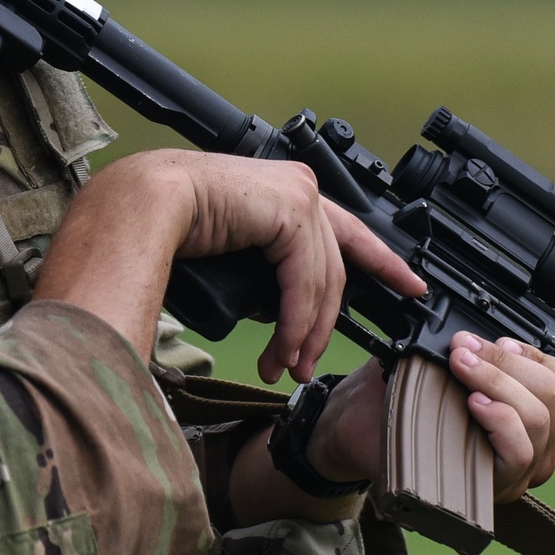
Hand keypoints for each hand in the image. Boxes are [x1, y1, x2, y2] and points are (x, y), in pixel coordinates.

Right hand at [37, 150, 363, 376]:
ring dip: (303, 335)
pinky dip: (295, 322)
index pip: (349, 230)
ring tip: (284, 367)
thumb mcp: (237, 252)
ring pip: (322, 282)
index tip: (412, 285)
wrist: (142, 205)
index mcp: (288, 191)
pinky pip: (305, 282)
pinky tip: (282, 348)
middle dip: (321, 327)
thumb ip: (267, 269)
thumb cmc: (170, 224)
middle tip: (303, 366)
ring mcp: (300, 195)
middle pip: (333, 270)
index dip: (382, 260)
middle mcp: (301, 187)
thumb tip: (281, 312)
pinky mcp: (291, 210)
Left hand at [447, 328, 554, 501]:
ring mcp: (528, 467)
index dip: (541, 354)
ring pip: (538, 416)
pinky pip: (519, 448)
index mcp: (547, 415)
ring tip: (461, 365)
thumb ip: (511, 352)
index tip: (501, 339)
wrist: (390, 446)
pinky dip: (498, 418)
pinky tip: (472, 404)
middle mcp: (545, 443)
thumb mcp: (472, 371)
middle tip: (464, 345)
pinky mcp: (505, 483)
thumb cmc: (432, 405)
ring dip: (496, 379)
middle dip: (507, 359)